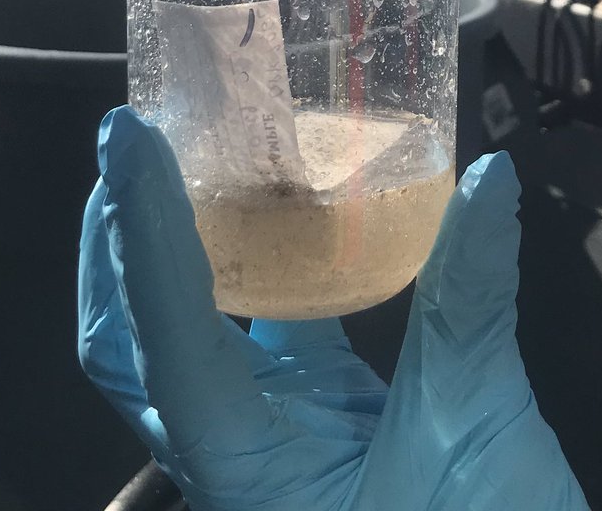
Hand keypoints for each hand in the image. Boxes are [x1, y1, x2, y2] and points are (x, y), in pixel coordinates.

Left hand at [78, 106, 589, 510]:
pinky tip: (273, 202)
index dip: (139, 230)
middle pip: (125, 341)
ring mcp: (266, 426)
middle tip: (126, 141)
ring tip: (177, 158)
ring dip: (161, 247)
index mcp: (241, 465)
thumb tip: (490, 175)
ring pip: (175, 332)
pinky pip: (251, 324)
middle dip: (111, 241)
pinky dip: (246, 258)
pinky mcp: (309, 409)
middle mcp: (229, 442)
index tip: (125, 137)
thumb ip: (470, 300)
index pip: (163, 333)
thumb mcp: (472, 428)